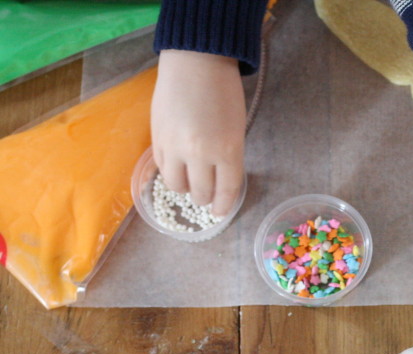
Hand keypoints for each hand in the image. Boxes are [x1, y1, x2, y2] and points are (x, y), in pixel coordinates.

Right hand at [150, 50, 246, 215]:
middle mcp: (200, 153)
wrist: (195, 63)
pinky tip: (177, 167)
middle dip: (205, 198)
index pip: (226, 191)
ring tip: (189, 180)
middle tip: (206, 193)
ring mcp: (175, 147)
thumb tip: (219, 182)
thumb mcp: (237, 129)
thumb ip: (229, 158)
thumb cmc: (224, 93)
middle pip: (201, 193)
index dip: (223, 205)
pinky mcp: (157, 138)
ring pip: (177, 186)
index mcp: (227, 151)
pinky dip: (170, 172)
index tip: (220, 212)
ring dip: (185, 188)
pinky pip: (162, 168)